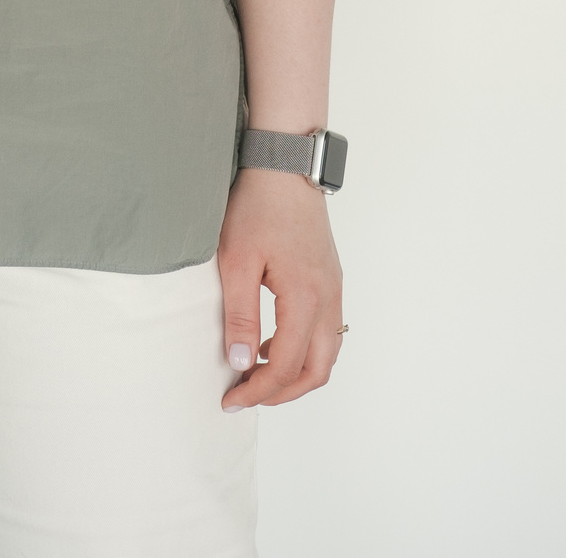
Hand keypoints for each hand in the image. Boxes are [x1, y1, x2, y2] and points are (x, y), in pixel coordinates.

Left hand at [217, 167, 341, 408]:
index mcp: (306, 298)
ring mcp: (334, 288)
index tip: (231, 400)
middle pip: (317, 371)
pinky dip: (304, 349)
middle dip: (282, 392)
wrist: (285, 164)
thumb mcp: (236, 261)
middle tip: (247, 394)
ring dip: (296, 372)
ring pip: (327, 353)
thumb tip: (241, 364)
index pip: (287, 366)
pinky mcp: (330, 278)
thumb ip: (240, 316)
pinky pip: (327, 331)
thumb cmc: (258, 206)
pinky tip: (272, 341)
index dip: (258, 391)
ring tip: (257, 371)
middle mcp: (329, 298)